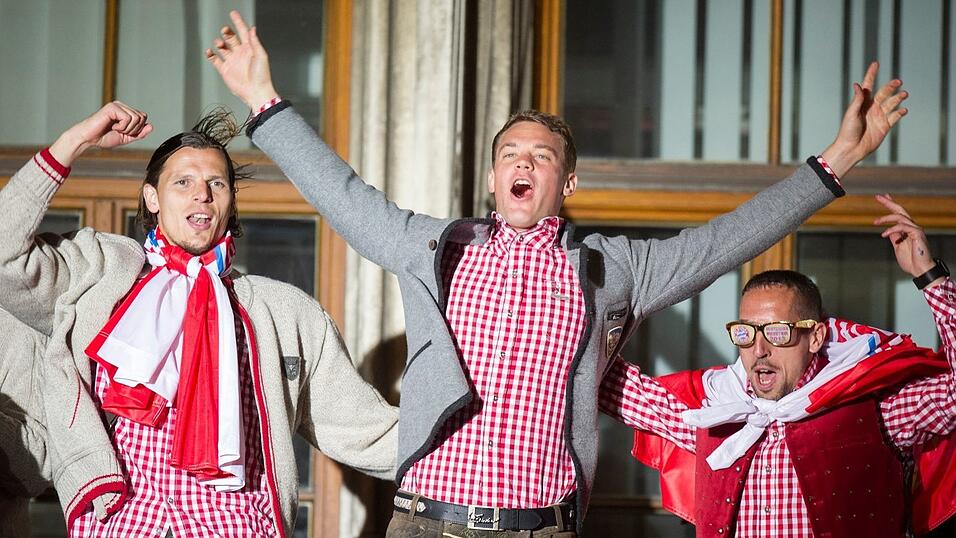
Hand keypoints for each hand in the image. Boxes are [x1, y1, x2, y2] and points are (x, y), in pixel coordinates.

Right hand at [49, 101, 151, 166]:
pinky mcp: (112, 107)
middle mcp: (122, 106)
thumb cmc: (104, 138)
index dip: (138, 129)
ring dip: (128, 129)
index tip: (125, 133)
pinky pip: (128, 118)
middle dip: (134, 129)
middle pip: (142, 117)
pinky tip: (112, 127)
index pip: (143, 117)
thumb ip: (139, 133)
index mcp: (125, 111)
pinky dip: (122, 127)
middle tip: (120, 132)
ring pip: (136, 117)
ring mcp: (117, 105)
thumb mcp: (126, 137)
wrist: (88, 139)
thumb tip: (151, 126)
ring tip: (116, 129)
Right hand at [206, 10, 278, 109]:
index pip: (243, 32)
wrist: (256, 92)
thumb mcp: (261, 56)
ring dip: (219, 42)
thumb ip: (255, 42)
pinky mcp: (225, 70)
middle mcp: (240, 53)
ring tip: (219, 43)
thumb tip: (252, 29)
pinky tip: (210, 51)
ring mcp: (232, 61)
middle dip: (226, 32)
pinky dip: (210, 54)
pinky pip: (215, 60)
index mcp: (250, 49)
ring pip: (222, 47)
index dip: (238, 22)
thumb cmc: (262, 76)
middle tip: (225, 30)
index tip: (233, 14)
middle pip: (230, 38)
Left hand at [821, 62, 907, 177]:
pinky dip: (900, 113)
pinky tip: (903, 110)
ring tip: (904, 94)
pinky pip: (895, 117)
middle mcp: (871, 108)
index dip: (871, 74)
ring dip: (898, 98)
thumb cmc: (847, 131)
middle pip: (883, 93)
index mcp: (862, 103)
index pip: (868, 85)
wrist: (851, 149)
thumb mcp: (851, 114)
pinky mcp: (885, 126)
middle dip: (891, 87)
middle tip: (898, 81)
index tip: (875, 63)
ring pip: (891, 104)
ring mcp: (879, 116)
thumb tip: (857, 84)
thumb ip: (857, 100)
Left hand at [874, 194, 935, 279]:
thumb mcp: (897, 246)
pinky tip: (884, 234)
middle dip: (888, 203)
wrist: (919, 270)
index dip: (891, 204)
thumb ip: (894, 237)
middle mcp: (912, 227)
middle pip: (900, 210)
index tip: (883, 197)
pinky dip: (891, 229)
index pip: (899, 214)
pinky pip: (902, 227)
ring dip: (886, 218)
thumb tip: (887, 230)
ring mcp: (915, 229)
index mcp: (907, 229)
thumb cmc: (911, 260)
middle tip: (878, 196)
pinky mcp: (917, 234)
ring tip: (875, 222)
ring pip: (900, 217)